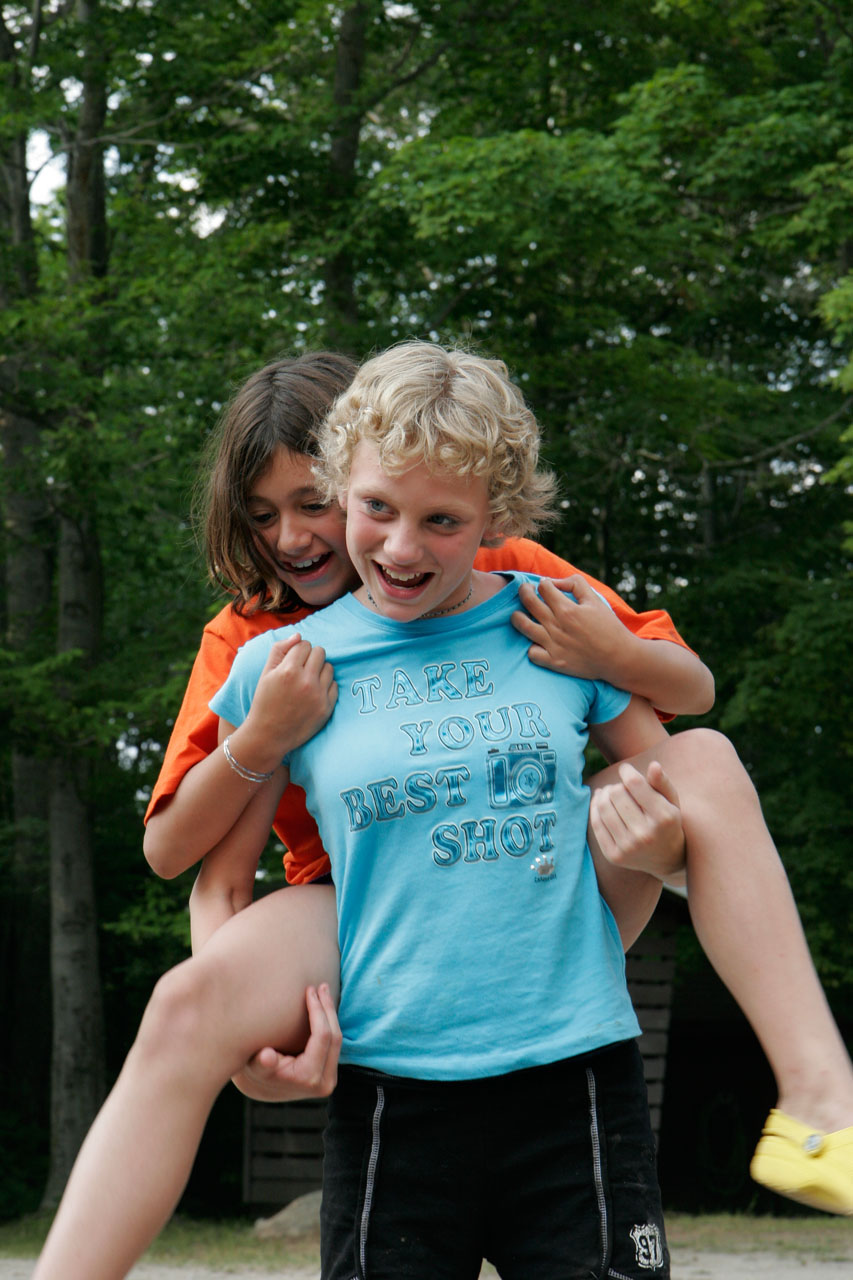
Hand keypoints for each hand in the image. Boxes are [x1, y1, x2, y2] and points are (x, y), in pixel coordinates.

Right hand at [231, 984, 341, 1101]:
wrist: (263, 1087)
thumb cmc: (256, 1071)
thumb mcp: (254, 1066)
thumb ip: (262, 1063)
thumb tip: (267, 1057)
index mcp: (308, 1077)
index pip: (322, 1037)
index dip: (318, 1010)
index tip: (310, 989)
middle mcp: (324, 1082)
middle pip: (335, 1038)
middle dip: (328, 1008)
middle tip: (322, 985)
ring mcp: (329, 1079)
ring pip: (338, 1040)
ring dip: (331, 1014)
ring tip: (323, 992)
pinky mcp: (330, 1073)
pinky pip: (334, 1044)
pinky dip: (330, 1024)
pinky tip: (323, 1007)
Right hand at [240, 634, 337, 767]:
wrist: (268, 735)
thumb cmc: (265, 702)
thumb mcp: (265, 673)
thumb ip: (280, 650)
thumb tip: (299, 635)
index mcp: (288, 670)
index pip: (304, 644)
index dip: (298, 650)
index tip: (293, 660)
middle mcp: (306, 681)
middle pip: (320, 652)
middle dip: (311, 657)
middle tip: (302, 668)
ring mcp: (318, 695)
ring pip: (329, 667)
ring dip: (320, 670)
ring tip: (308, 680)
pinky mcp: (327, 708)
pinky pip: (334, 685)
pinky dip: (326, 686)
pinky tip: (314, 692)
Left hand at [512, 575, 632, 682]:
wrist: (619, 658)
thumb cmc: (608, 627)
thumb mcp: (595, 600)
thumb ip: (575, 584)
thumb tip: (554, 582)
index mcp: (567, 609)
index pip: (544, 587)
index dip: (543, 583)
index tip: (545, 587)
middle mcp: (557, 626)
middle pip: (528, 602)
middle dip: (524, 591)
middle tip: (526, 590)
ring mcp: (553, 645)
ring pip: (522, 625)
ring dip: (517, 616)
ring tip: (518, 614)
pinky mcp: (554, 662)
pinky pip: (531, 653)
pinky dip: (531, 646)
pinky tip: (535, 641)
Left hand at [590, 760, 684, 881]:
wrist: (667, 859)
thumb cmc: (668, 822)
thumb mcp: (672, 802)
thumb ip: (662, 782)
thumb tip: (653, 765)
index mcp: (664, 817)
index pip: (634, 783)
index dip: (626, 771)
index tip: (626, 770)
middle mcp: (646, 834)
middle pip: (616, 794)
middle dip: (617, 785)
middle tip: (621, 787)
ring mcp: (628, 847)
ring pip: (603, 807)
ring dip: (604, 794)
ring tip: (610, 793)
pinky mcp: (614, 856)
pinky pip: (596, 824)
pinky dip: (595, 808)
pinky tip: (601, 802)